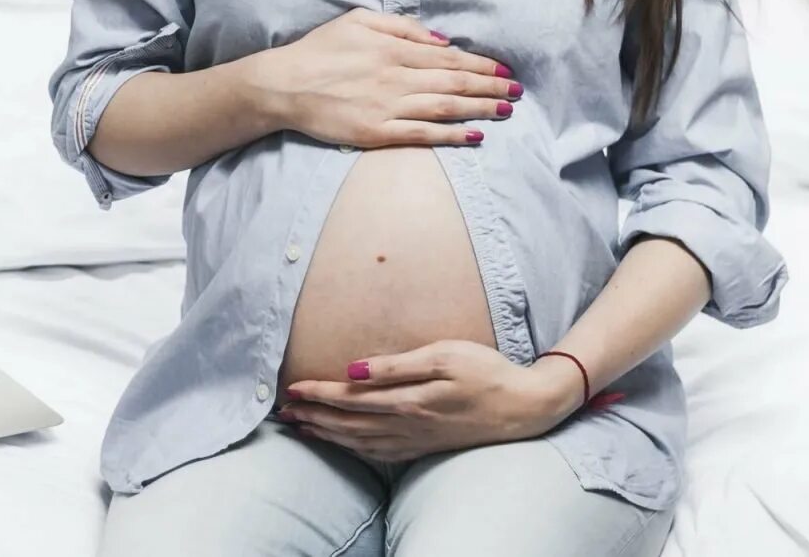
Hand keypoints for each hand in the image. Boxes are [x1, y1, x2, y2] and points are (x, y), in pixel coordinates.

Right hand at [246, 8, 517, 149]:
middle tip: (518, 90)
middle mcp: (396, 77)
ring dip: (480, 108)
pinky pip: (422, 135)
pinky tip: (475, 135)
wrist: (283, 86)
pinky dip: (451, 135)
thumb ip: (400, 26)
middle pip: (454, 81)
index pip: (448, 57)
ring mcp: (388, 107)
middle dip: (490, 86)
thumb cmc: (318, 50)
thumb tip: (439, 39)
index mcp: (393, 48)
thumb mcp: (357, 20)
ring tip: (507, 110)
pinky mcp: (377, 132)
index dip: (480, 64)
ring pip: (445, 107)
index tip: (504, 69)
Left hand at [275, 340, 581, 463]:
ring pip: (360, 442)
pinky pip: (380, 453)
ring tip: (302, 427)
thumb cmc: (485, 371)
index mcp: (408, 400)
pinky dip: (355, 449)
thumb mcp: (442, 355)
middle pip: (349, 423)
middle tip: (284, 411)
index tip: (292, 387)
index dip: (318, 393)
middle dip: (314, 416)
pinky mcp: (426, 446)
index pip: (350, 398)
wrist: (524, 407)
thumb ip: (396, 365)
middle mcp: (407, 425)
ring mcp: (417, 440)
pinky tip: (344, 443)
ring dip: (328, 434)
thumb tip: (353, 370)